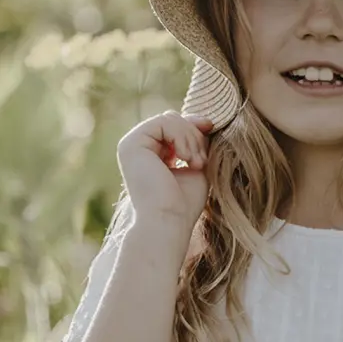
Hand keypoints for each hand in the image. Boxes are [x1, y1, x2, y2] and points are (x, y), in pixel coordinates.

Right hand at [117, 111, 214, 235]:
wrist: (169, 222)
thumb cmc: (183, 204)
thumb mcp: (194, 166)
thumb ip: (195, 145)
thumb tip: (205, 121)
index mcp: (149, 154)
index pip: (173, 127)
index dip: (194, 126)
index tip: (211, 128)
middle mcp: (137, 148)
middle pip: (173, 120)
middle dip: (194, 135)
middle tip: (201, 162)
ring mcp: (131, 144)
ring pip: (170, 119)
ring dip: (191, 138)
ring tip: (196, 164)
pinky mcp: (131, 143)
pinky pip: (164, 122)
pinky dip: (182, 137)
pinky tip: (186, 159)